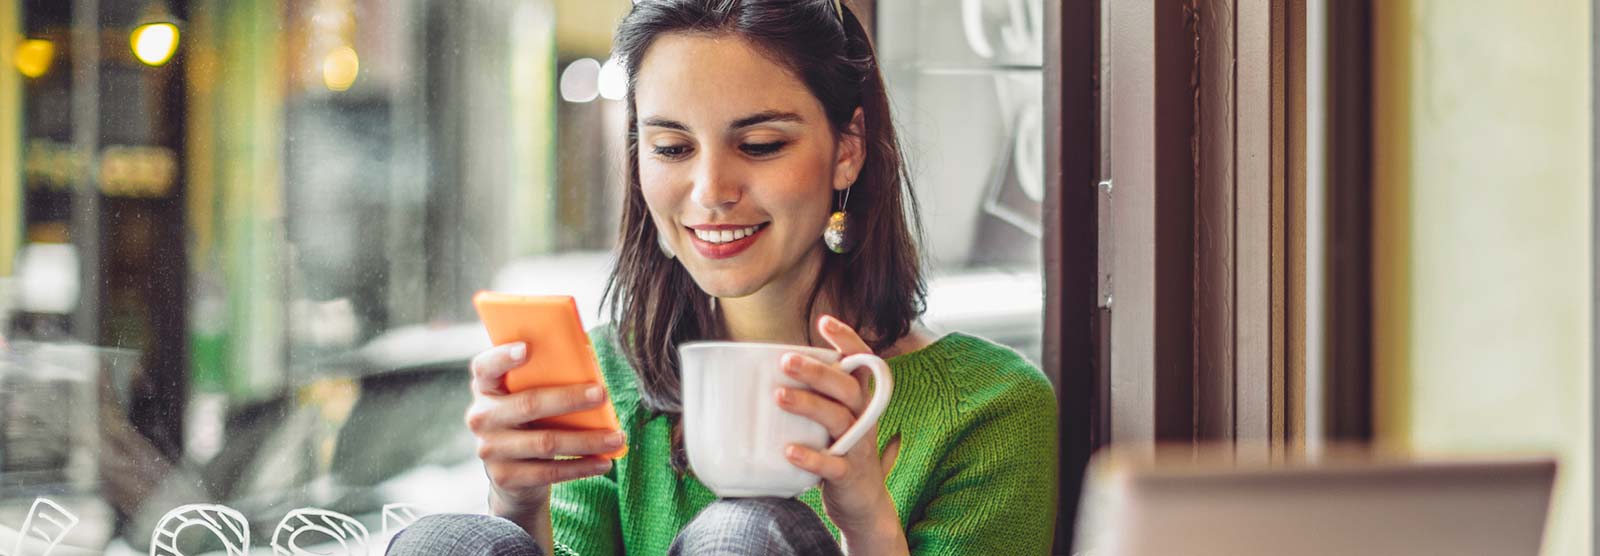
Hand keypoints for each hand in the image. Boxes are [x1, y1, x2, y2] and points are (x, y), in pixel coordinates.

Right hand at [465, 342, 625, 514]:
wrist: (512, 475)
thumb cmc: (530, 421)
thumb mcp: (527, 396)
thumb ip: (545, 377)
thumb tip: (588, 360)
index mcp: (486, 388)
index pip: (485, 367)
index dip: (503, 356)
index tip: (527, 348)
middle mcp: (482, 417)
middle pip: (528, 404)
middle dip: (569, 399)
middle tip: (602, 394)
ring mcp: (490, 450)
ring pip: (546, 442)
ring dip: (587, 440)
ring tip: (617, 437)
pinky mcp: (506, 477)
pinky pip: (549, 471)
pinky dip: (581, 467)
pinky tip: (603, 461)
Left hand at [776, 315, 907, 553]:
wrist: (864, 504)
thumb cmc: (839, 451)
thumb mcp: (835, 419)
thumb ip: (817, 395)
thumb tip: (767, 371)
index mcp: (860, 401)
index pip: (862, 362)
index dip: (848, 340)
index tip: (824, 321)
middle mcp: (864, 419)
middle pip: (848, 388)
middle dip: (818, 371)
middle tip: (785, 360)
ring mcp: (858, 447)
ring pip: (839, 419)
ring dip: (809, 405)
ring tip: (779, 396)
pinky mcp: (849, 475)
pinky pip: (833, 465)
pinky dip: (812, 457)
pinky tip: (789, 450)